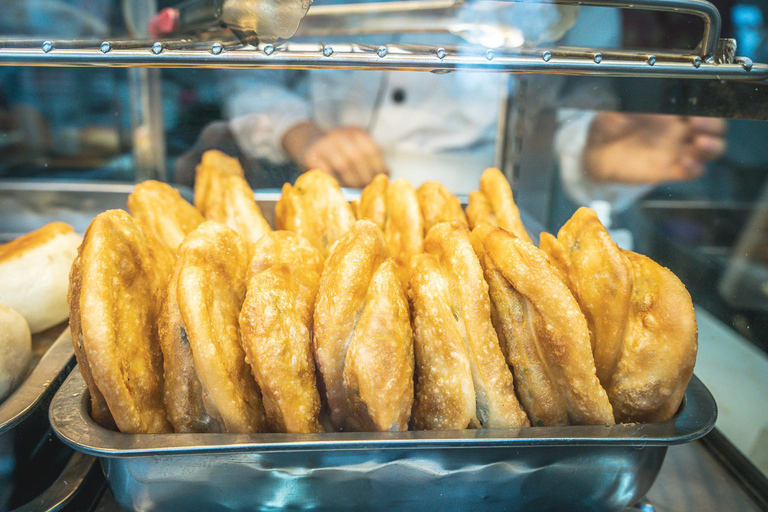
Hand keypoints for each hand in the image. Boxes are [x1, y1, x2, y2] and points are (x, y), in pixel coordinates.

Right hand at [282, 122, 387, 187]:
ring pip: (342, 165)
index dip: (377, 168)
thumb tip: (386, 174)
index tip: (378, 181)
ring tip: (355, 191)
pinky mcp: (311, 155)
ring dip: (351, 181)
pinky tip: (340, 188)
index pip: (371, 150)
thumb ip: (370, 160)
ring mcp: (324, 144)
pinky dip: (335, 182)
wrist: (309, 144)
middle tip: (366, 189)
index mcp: (355, 133)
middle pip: (357, 158)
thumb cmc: (339, 153)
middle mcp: (340, 135)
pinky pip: (326, 172)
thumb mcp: (356, 150)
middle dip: (364, 177)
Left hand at [583, 113, 726, 183]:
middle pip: (716, 128)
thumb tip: (627, 87)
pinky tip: (684, 164)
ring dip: (712, 147)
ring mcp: (677, 151)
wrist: (596, 153)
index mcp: (672, 111)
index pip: (702, 106)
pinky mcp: (670, 170)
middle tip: (697, 125)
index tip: (694, 108)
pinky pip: (694, 171)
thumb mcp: (615, 108)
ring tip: (698, 145)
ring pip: (711, 150)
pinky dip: (695, 168)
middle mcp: (680, 131)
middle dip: (714, 125)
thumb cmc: (609, 125)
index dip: (706, 106)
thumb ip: (625, 100)